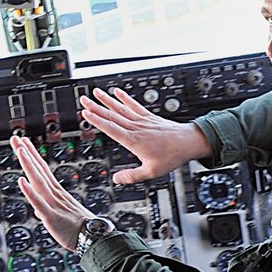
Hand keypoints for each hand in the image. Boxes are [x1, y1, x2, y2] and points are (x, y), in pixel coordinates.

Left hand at [10, 134, 92, 251]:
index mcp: (57, 192)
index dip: (32, 155)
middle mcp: (54, 194)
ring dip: (29, 165)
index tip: (24, 142)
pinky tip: (21, 181)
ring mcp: (53, 203)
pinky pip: (39, 202)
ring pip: (38, 181)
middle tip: (16, 138)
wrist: (94, 238)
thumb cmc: (77, 228)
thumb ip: (46, 209)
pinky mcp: (51, 217)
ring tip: (20, 150)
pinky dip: (30, 192)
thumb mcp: (59, 216)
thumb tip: (37, 209)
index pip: (42, 169)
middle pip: (38, 170)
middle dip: (26, 153)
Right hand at [77, 87, 210, 185]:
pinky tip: (117, 92)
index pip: (111, 128)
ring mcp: (142, 121)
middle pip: (112, 116)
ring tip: (95, 92)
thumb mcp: (151, 171)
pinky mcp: (149, 117)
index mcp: (134, 140)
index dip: (97, 120)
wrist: (189, 142)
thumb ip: (132, 176)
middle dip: (96, 107)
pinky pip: (134, 105)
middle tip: (83, 100)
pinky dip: (125, 98)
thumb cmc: (172, 156)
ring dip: (107, 100)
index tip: (85, 113)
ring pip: (121, 108)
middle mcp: (136, 128)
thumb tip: (116, 179)